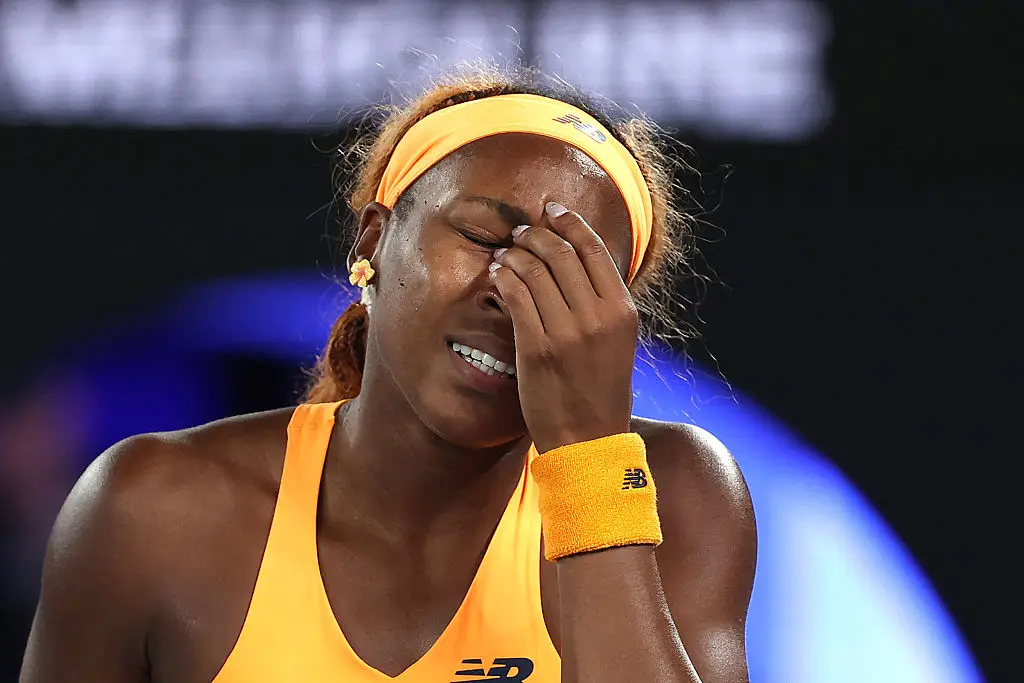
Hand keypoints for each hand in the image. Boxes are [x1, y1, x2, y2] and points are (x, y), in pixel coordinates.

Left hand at [489, 202, 638, 452]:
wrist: (588, 440)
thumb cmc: (600, 391)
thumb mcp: (617, 342)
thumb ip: (602, 304)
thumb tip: (578, 262)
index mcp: (622, 311)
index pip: (594, 250)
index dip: (570, 223)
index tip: (553, 210)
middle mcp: (598, 316)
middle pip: (561, 253)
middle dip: (537, 235)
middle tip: (522, 233)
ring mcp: (567, 332)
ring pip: (535, 269)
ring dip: (516, 253)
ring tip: (507, 253)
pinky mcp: (537, 347)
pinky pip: (515, 296)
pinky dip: (504, 277)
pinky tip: (499, 274)